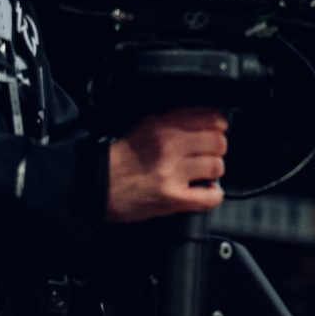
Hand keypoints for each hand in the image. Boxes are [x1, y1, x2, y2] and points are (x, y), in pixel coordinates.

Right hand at [106, 107, 229, 221]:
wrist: (94, 184)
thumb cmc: (121, 158)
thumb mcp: (145, 126)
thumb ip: (176, 120)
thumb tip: (211, 119)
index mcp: (163, 125)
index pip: (213, 118)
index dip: (217, 127)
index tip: (211, 134)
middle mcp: (169, 146)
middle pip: (219, 143)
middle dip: (215, 151)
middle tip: (203, 157)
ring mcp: (171, 172)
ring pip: (217, 167)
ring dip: (211, 173)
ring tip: (198, 174)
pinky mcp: (172, 197)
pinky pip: (211, 196)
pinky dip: (211, 195)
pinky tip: (201, 191)